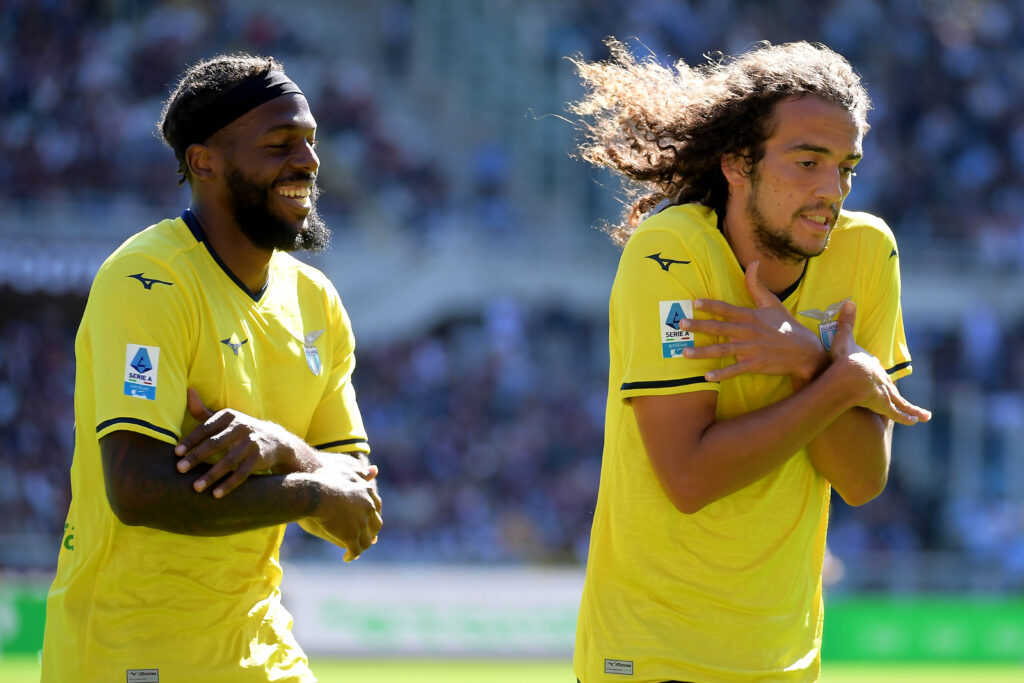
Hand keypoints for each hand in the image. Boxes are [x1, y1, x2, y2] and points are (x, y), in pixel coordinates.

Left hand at [175, 388, 305, 497]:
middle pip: (215, 444)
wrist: (275, 440)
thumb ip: (203, 410)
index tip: (176, 453)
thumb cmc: (240, 430)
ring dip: (211, 475)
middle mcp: (241, 427)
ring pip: (229, 461)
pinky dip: (229, 484)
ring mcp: (252, 443)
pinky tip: (216, 494)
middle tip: (180, 469)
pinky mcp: (259, 458)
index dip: (191, 440)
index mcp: (229, 416)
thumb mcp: (225, 418)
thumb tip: (188, 390)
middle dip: (196, 457)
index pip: (206, 428)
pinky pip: (242, 473)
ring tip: (195, 487)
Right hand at [299, 463, 382, 561]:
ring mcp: (361, 523)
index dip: (372, 515)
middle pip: (375, 525)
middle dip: (371, 532)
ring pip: (366, 540)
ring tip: (355, 550)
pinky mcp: (350, 536)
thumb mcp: (345, 470)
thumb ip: (361, 472)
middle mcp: (369, 508)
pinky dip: (352, 555)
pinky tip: (347, 558)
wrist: (313, 493)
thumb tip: (375, 470)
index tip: (368, 520)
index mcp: (368, 493)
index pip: (376, 507)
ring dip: (362, 546)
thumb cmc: (323, 479)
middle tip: (366, 538)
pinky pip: (355, 550)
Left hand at [680, 261, 827, 381]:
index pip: (727, 309)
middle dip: (700, 326)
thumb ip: (757, 285)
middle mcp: (749, 331)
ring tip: (685, 353)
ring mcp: (752, 349)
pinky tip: (707, 377)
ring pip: (724, 349)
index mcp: (751, 316)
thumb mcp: (772, 303)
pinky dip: (722, 374)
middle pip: (721, 328)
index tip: (695, 303)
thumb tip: (753, 262)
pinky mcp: (756, 364)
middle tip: (682, 324)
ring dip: (704, 352)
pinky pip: (736, 369)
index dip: (711, 305)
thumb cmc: (785, 325)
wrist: (805, 350)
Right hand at [829, 301, 931, 425]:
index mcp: (874, 366)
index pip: (878, 372)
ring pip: (900, 403)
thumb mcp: (843, 339)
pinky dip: (907, 417)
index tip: (880, 378)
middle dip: (898, 395)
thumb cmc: (845, 359)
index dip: (878, 376)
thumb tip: (850, 302)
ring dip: (912, 410)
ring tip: (923, 416)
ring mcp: (884, 394)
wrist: (849, 377)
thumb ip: (846, 323)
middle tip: (905, 399)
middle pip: (892, 388)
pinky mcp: (884, 406)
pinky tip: (916, 421)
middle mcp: (883, 380)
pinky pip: (898, 413)